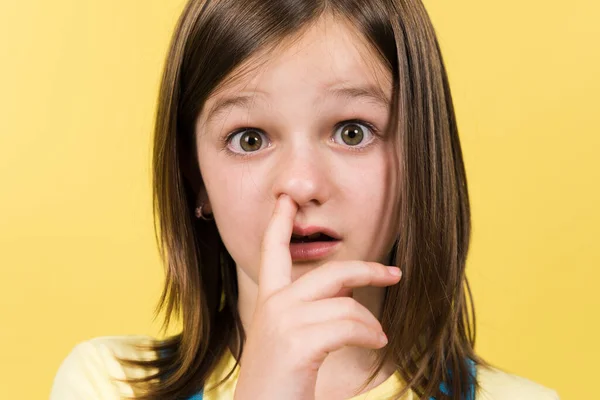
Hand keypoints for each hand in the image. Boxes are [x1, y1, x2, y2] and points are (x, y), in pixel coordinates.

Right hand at [233, 194, 401, 399]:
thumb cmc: (280, 381)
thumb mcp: (290, 338)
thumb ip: (308, 311)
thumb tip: (347, 293)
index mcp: (269, 301)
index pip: (271, 251)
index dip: (278, 222)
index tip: (285, 199)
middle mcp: (273, 305)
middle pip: (330, 272)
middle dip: (367, 269)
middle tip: (394, 272)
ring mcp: (283, 321)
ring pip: (346, 303)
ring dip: (371, 322)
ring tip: (379, 336)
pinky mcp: (297, 342)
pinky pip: (350, 325)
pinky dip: (370, 334)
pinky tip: (376, 342)